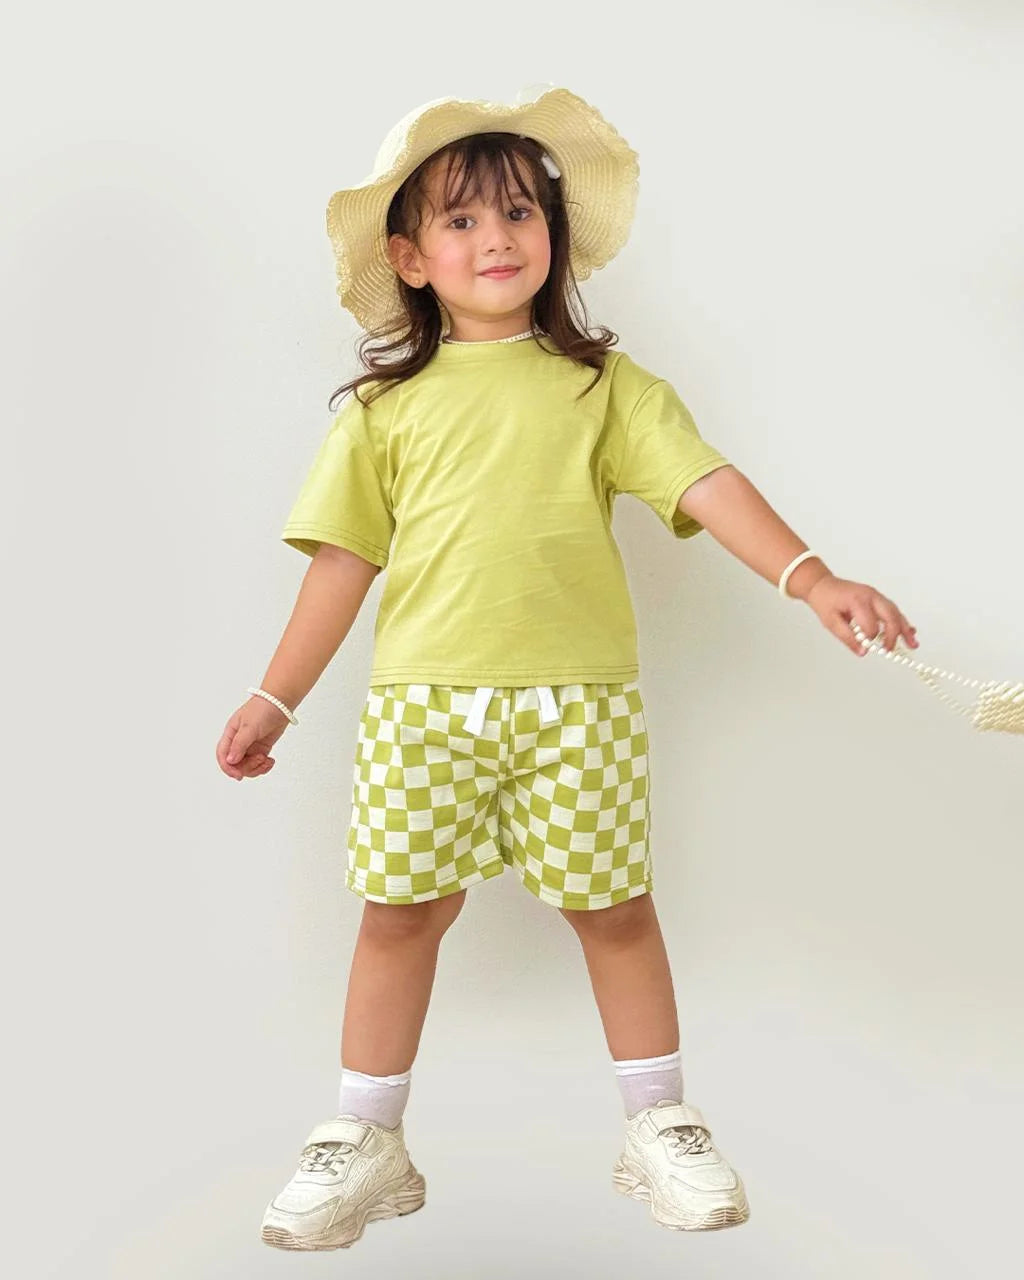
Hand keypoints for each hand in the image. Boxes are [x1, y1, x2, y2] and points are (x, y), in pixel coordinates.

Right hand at [216, 696, 290, 781]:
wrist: (280, 704)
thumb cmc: (263, 709)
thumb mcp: (249, 727)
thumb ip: (239, 744)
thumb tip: (230, 761)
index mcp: (230, 734)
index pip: (222, 755)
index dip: (227, 768)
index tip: (238, 775)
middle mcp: (238, 742)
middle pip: (235, 764)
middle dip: (247, 767)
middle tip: (259, 760)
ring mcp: (250, 746)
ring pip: (247, 766)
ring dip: (256, 768)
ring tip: (266, 760)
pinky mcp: (261, 749)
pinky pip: (258, 764)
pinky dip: (263, 766)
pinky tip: (270, 761)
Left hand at [804, 574, 918, 657]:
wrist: (823, 585)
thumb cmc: (825, 601)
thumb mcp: (831, 622)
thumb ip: (847, 638)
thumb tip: (862, 651)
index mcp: (858, 601)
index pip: (870, 625)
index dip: (870, 639)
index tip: (867, 647)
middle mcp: (871, 596)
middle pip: (890, 616)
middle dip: (894, 635)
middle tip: (890, 650)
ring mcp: (876, 596)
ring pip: (896, 613)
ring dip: (905, 629)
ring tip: (913, 644)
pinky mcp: (878, 599)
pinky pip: (893, 610)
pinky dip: (901, 622)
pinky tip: (910, 631)